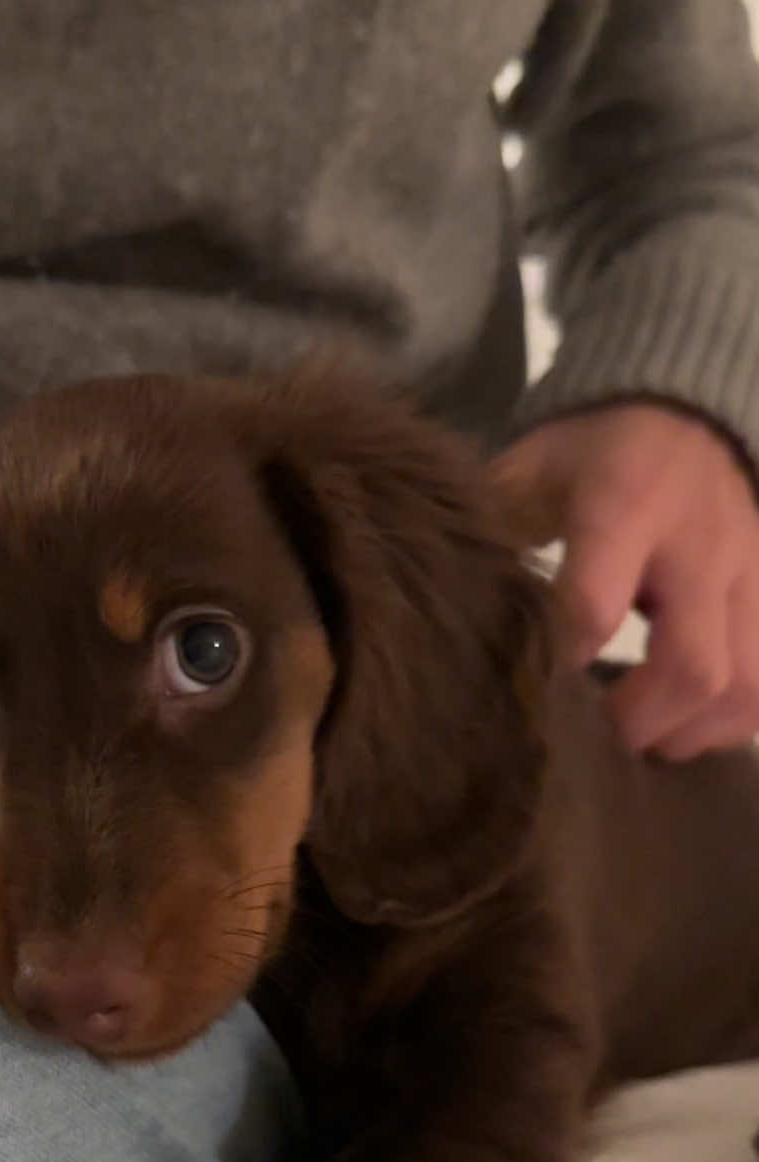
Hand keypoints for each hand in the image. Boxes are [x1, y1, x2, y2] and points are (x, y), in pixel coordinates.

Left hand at [493, 403, 758, 758]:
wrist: (687, 408)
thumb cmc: (591, 451)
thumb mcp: (530, 468)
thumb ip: (494, 532)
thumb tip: (446, 603)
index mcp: (624, 505)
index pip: (596, 604)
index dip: (563, 661)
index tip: (537, 687)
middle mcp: (699, 545)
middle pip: (692, 665)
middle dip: (641, 720)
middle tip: (601, 737)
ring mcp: (748, 572)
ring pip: (745, 683)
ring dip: (693, 731)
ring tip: (647, 740)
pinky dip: (732, 721)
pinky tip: (689, 726)